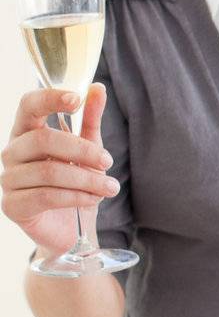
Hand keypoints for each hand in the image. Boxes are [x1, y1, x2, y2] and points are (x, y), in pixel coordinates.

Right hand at [2, 85, 117, 256]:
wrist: (70, 228)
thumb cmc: (76, 182)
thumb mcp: (88, 148)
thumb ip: (89, 119)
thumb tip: (98, 88)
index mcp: (27, 132)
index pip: (28, 105)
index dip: (50, 98)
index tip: (77, 99)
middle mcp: (12, 152)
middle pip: (43, 139)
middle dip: (83, 150)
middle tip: (108, 162)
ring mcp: (8, 179)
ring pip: (49, 171)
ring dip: (87, 179)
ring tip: (110, 187)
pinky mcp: (12, 206)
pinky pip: (46, 196)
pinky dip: (77, 196)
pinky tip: (94, 198)